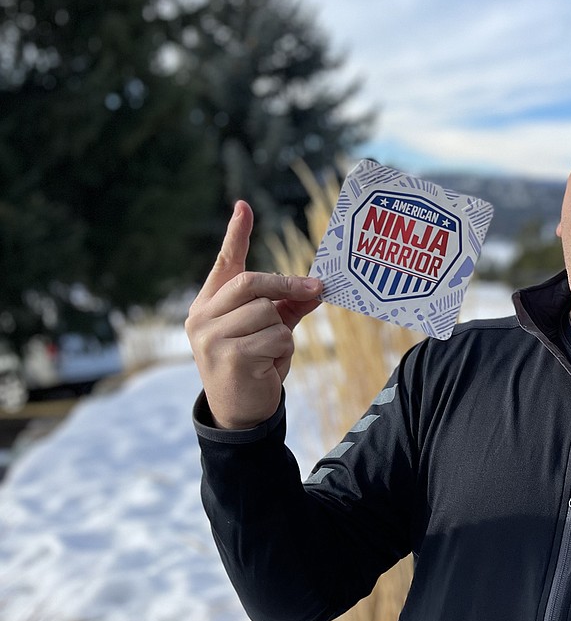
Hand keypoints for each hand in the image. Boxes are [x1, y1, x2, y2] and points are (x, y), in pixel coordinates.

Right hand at [185, 201, 322, 428]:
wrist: (240, 413)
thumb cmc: (254, 365)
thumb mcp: (269, 330)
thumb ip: (287, 306)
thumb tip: (315, 287)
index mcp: (208, 305)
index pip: (224, 264)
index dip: (237, 235)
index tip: (245, 206)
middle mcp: (202, 317)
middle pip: (252, 283)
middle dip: (288, 285)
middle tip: (317, 287)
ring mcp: (211, 337)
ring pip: (269, 313)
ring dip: (282, 332)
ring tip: (270, 353)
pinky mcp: (229, 356)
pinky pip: (275, 337)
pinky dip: (282, 350)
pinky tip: (268, 366)